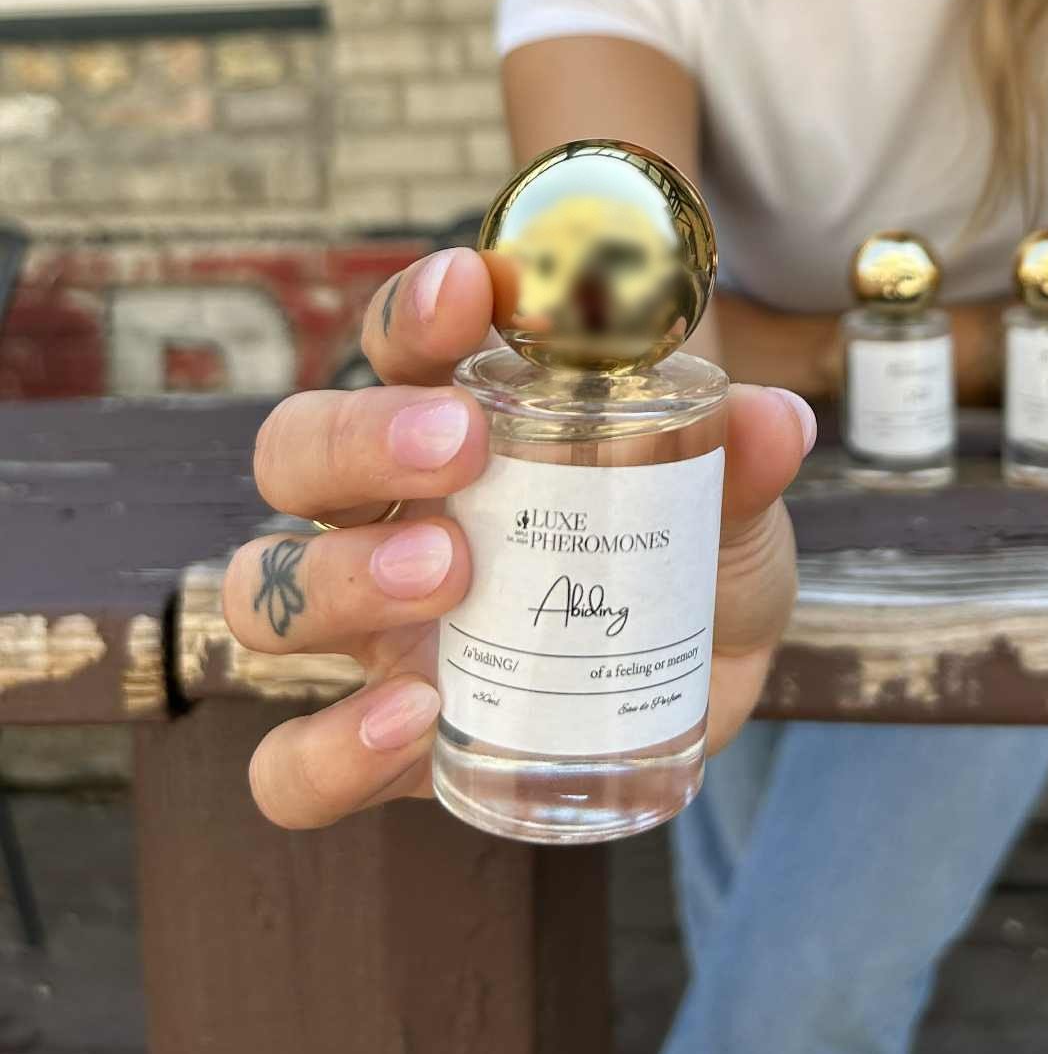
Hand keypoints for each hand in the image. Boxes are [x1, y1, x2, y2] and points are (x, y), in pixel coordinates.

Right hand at [223, 248, 813, 829]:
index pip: (399, 341)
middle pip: (297, 450)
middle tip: (463, 446)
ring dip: (341, 574)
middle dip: (361, 434)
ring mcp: (368, 629)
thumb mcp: (729, 512)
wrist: (696, 689)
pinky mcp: (374, 744)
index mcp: (456, 420)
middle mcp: (386, 511)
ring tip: (449, 571)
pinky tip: (413, 719)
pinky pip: (290, 763)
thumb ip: (741, 468)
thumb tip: (776, 422)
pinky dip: (329, 747)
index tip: (470, 289)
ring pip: (265, 589)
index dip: (414, 308)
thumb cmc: (686, 559)